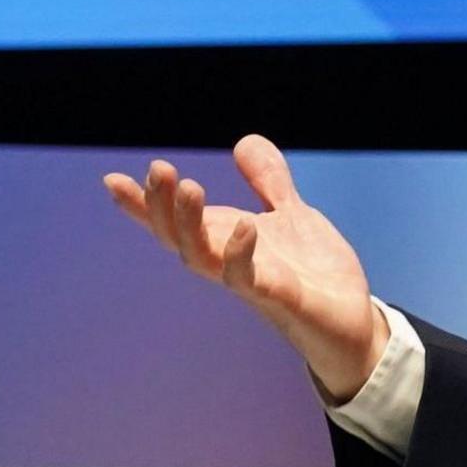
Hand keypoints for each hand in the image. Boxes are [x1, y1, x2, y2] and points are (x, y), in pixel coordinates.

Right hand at [102, 134, 387, 401]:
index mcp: (227, 241)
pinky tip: (244, 227)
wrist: (354, 325)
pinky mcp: (282, 299)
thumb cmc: (315, 275)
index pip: (176, 222)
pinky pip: (251, 281)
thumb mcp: (292, 217)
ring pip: (202, 260)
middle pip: (178, 238)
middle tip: (158, 168)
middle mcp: (229, 264)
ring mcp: (252, 284)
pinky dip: (241, 255)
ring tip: (191, 188)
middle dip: (161, 206)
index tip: (112, 180)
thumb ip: (269, 182)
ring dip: (190, 225)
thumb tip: (245, 141)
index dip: (142, 205)